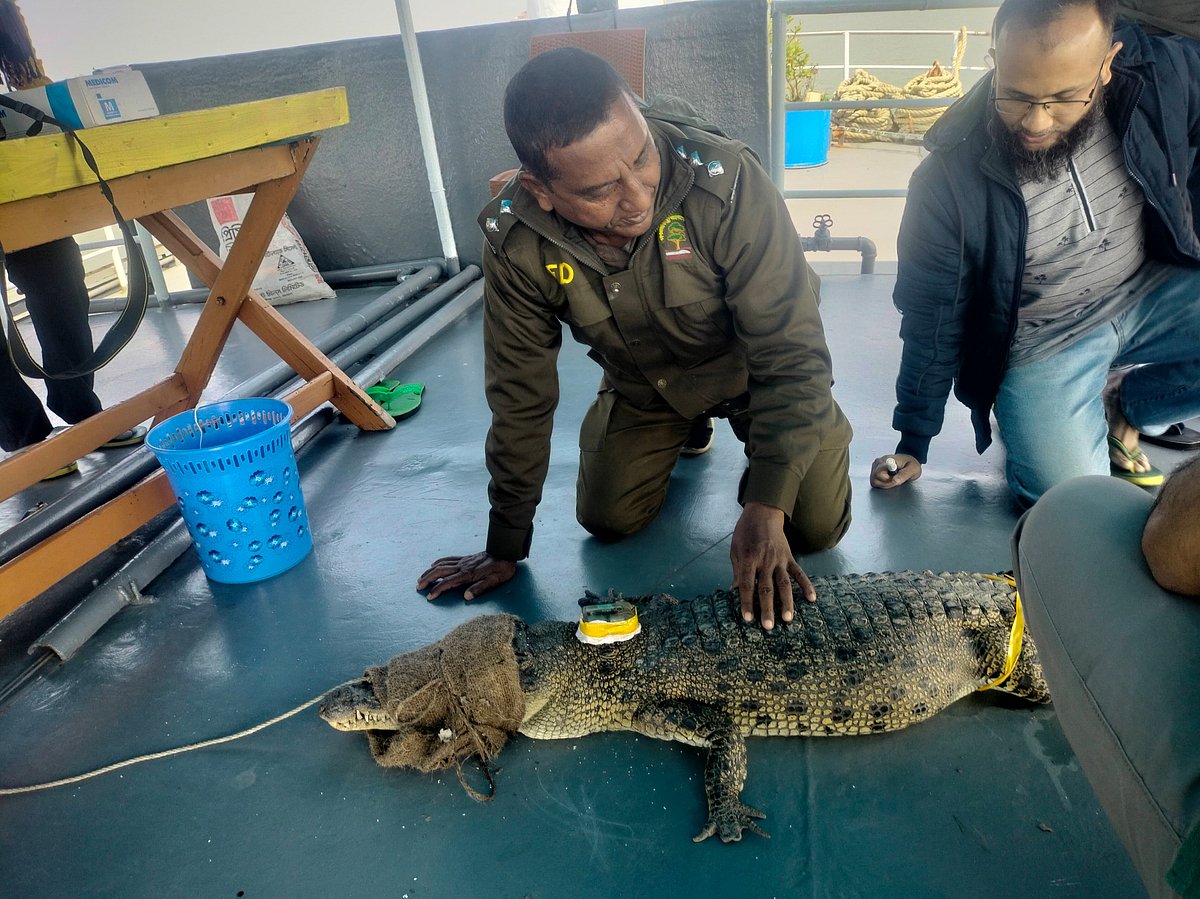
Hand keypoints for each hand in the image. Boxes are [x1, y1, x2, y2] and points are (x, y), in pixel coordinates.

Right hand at [417, 551, 516, 600]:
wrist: (505, 552)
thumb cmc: (501, 569)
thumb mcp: (494, 581)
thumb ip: (479, 588)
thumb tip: (466, 597)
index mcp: (468, 574)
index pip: (448, 583)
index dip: (437, 590)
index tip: (429, 597)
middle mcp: (462, 566)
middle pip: (440, 572)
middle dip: (427, 579)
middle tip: (418, 587)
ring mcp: (463, 561)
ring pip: (441, 565)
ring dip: (430, 571)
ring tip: (421, 578)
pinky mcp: (465, 558)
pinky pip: (448, 558)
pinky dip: (439, 561)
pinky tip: (433, 564)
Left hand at [730, 502, 814, 630]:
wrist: (763, 513)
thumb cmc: (745, 533)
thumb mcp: (735, 549)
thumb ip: (738, 571)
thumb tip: (735, 592)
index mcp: (749, 559)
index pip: (747, 584)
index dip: (747, 602)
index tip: (748, 619)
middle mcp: (765, 560)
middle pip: (766, 588)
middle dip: (767, 608)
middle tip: (768, 626)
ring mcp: (780, 559)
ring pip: (784, 584)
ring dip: (787, 602)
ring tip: (788, 619)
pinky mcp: (790, 557)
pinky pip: (799, 573)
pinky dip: (806, 585)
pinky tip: (812, 599)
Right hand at [869, 453, 921, 488]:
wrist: (907, 461)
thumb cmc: (910, 463)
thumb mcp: (913, 469)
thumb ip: (904, 474)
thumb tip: (895, 480)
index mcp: (887, 460)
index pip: (879, 474)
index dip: (887, 480)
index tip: (895, 479)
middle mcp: (878, 463)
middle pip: (875, 479)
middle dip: (887, 483)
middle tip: (896, 479)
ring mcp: (875, 467)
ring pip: (874, 482)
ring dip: (885, 484)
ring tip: (893, 479)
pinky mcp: (874, 472)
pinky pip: (875, 482)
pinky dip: (883, 483)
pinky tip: (889, 479)